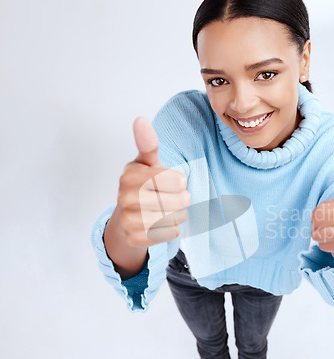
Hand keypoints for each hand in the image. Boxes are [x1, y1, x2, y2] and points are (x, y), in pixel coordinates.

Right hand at [115, 117, 189, 246]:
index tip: (173, 182)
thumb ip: (148, 145)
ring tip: (167, 210)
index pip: (177, 180)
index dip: (180, 182)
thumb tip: (140, 120)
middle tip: (172, 198)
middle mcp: (124, 197)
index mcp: (129, 175)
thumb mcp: (147, 164)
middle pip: (180, 200)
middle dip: (183, 200)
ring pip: (176, 218)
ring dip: (178, 215)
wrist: (126, 220)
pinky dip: (171, 230)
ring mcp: (128, 219)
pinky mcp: (135, 238)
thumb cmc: (143, 187)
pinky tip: (160, 224)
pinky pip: (170, 233)